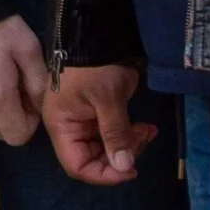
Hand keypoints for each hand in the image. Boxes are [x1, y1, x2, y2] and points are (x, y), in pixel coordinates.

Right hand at [43, 63, 156, 182]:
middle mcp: (70, 127)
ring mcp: (85, 120)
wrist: (97, 35)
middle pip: (94, 159)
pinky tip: (146, 127)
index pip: (77, 165)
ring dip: (130, 145)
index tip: (130, 170)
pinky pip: (114, 134)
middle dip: (121, 156)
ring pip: (108, 148)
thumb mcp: (107, 99)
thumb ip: (115, 134)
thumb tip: (125, 167)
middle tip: (142, 140)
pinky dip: (130, 134)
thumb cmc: (95, 67)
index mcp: (62, 126)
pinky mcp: (99, 113)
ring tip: (148, 131)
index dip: (103, 174)